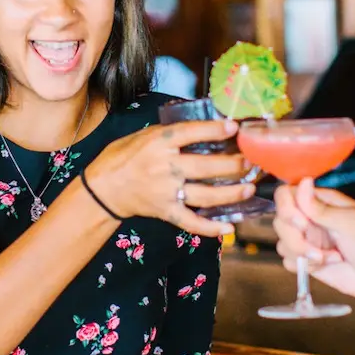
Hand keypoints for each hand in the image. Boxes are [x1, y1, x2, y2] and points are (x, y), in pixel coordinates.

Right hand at [85, 119, 251, 236]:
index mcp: (159, 144)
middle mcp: (164, 167)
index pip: (191, 133)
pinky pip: (190, 222)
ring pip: (205, 195)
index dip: (214, 130)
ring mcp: (166, 192)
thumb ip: (172, 133)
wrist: (103, 188)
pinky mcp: (165, 212)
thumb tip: (205, 126)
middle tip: (251, 162)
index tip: (234, 127)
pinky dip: (209, 228)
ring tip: (248, 188)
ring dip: (230, 193)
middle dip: (233, 164)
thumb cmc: (123, 157)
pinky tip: (228, 227)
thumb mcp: (143, 135)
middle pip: (205, 167)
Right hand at [272, 179, 354, 300]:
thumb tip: (304, 182)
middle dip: (297, 239)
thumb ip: (321, 208)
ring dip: (304, 254)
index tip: (303, 224)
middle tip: (318, 248)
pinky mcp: (304, 259)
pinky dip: (305, 266)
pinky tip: (326, 263)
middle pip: (280, 220)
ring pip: (282, 242)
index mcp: (320, 201)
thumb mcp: (350, 223)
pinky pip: (287, 260)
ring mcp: (306, 238)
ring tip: (329, 256)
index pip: (286, 194)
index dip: (287, 209)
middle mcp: (309, 217)